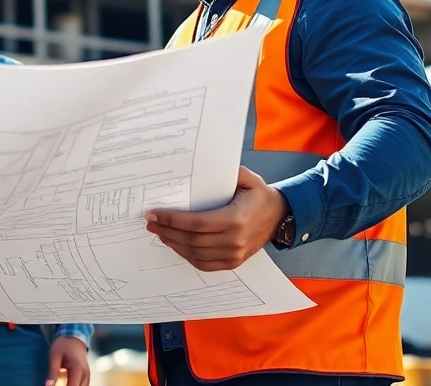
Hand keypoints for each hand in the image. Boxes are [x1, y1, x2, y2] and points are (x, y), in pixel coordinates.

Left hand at [46, 336, 90, 385]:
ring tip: (61, 381)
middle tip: (57, 382)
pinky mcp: (87, 376)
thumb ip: (52, 372)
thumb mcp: (54, 357)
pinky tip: (67, 382)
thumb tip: (48, 385)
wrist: (74, 338)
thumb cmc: (63, 345)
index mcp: (77, 369)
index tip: (54, 385)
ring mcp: (87, 376)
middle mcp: (85, 374)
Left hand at [145, 166, 288, 270]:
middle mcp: (234, 240)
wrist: (280, 215)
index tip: (154, 214)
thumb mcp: (246, 178)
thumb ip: (225, 173)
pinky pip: (204, 263)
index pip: (195, 223)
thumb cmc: (259, 195)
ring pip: (195, 254)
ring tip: (159, 232)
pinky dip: (186, 255)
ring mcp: (234, 254)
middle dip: (166, 231)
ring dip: (173, 243)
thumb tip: (198, 167)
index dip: (172, 220)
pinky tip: (175, 244)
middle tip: (150, 222)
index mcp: (235, 219)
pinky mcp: (233, 262)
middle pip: (191, 240)